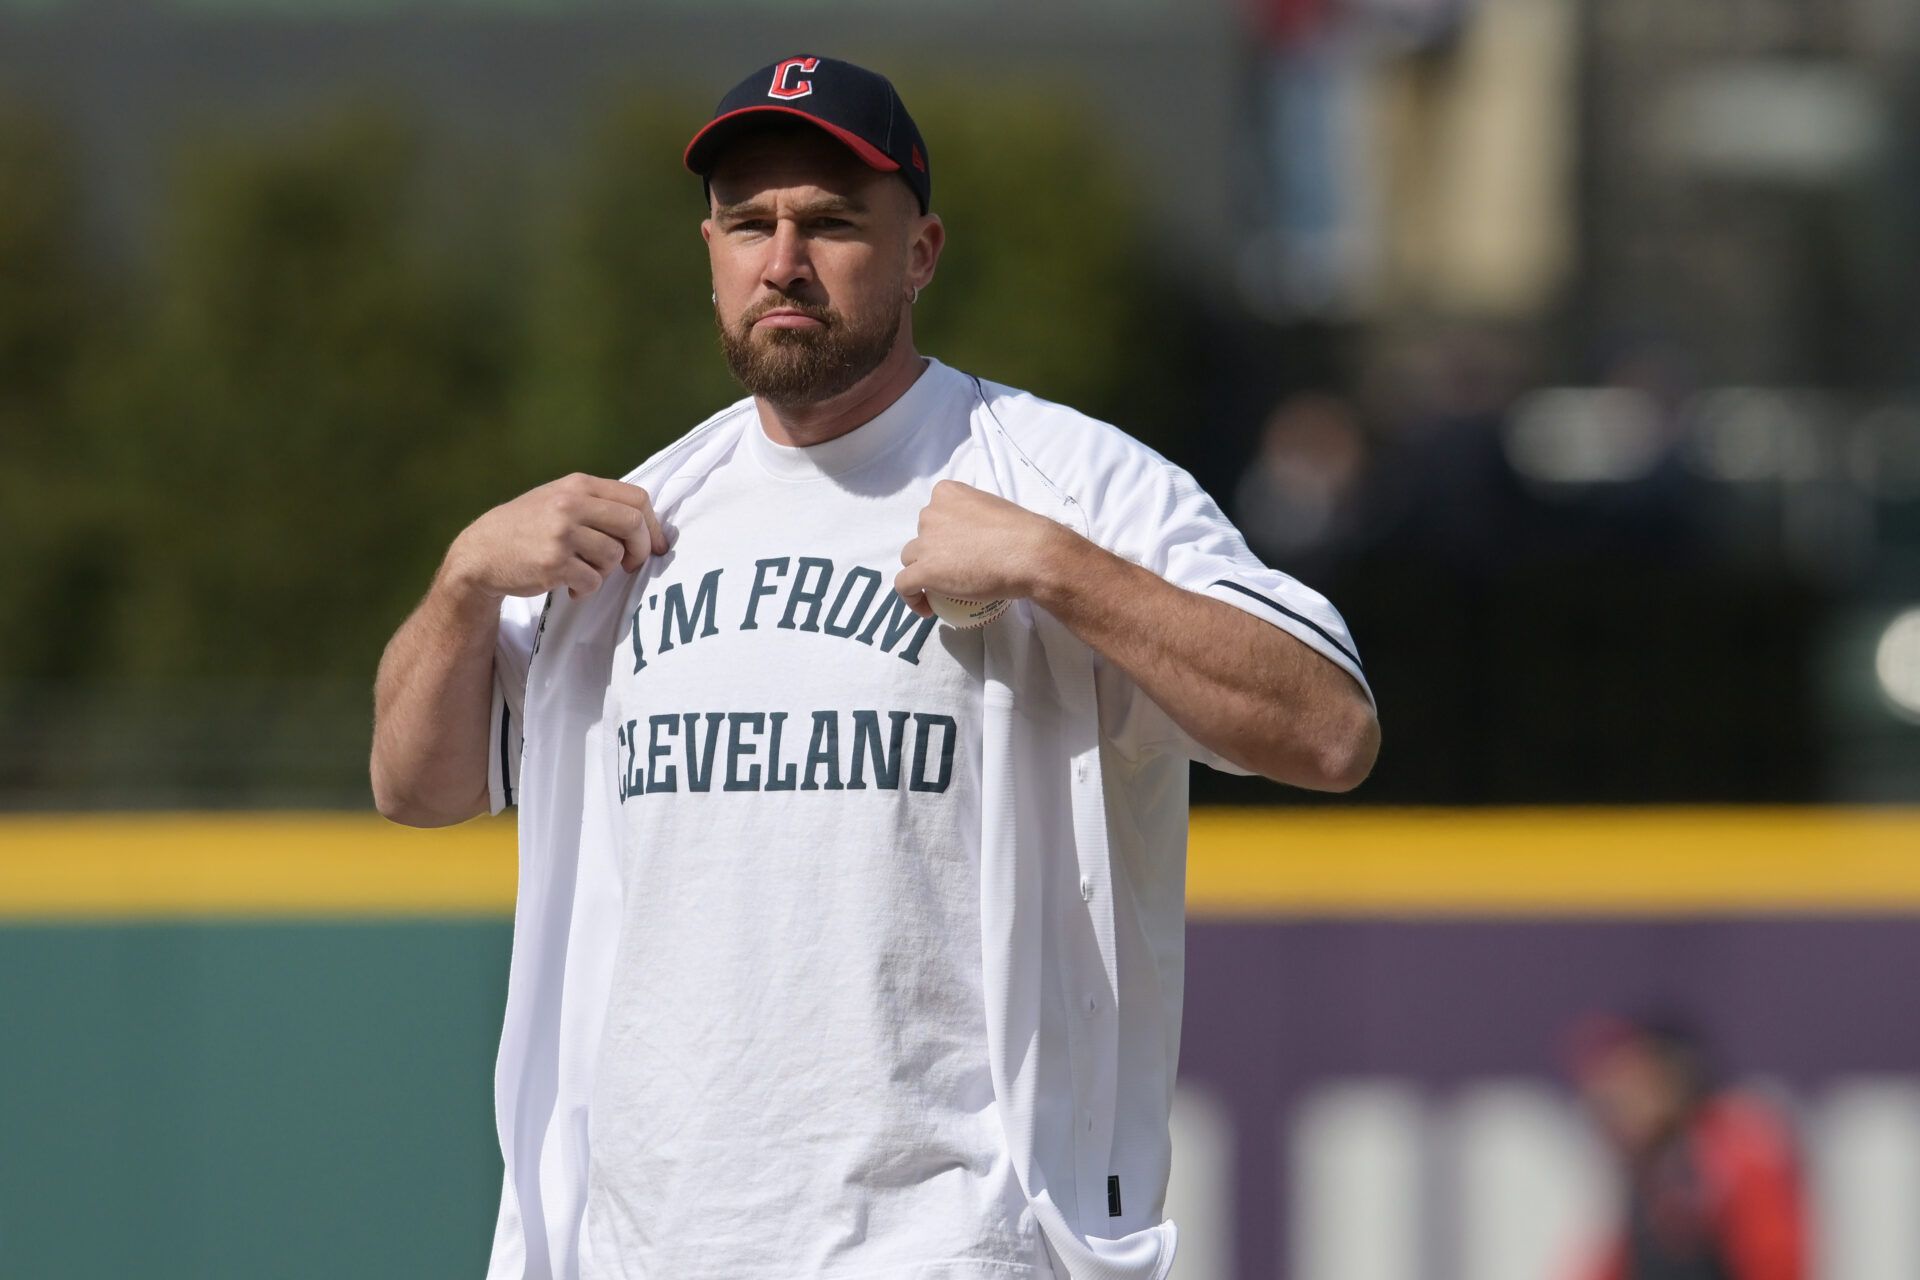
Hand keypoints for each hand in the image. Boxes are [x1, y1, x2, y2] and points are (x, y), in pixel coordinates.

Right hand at [442, 473, 669, 601]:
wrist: (481, 552)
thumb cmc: (527, 527)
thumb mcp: (558, 499)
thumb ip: (596, 504)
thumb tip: (646, 526)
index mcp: (577, 485)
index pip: (636, 498)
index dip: (653, 525)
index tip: (656, 545)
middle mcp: (570, 504)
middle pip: (632, 525)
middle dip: (640, 550)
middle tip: (630, 565)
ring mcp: (561, 533)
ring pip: (613, 556)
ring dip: (605, 571)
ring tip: (583, 572)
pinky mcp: (553, 563)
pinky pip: (593, 580)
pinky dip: (587, 589)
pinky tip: (570, 587)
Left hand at [894, 480, 1072, 618]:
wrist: (1029, 554)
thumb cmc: (1021, 532)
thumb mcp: (993, 509)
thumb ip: (975, 517)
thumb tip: (979, 538)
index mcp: (947, 493)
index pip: (935, 513)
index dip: (942, 532)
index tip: (957, 546)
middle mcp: (931, 513)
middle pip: (922, 535)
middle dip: (933, 550)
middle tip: (956, 567)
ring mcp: (925, 542)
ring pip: (911, 559)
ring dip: (922, 571)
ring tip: (940, 588)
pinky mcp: (924, 570)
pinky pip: (904, 586)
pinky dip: (911, 597)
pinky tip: (926, 608)